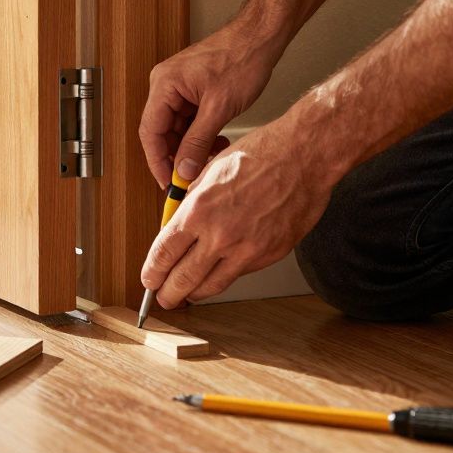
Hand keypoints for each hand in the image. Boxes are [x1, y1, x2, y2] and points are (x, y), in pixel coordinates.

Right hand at [139, 17, 284, 187]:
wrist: (261, 36)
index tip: (169, 184)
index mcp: (164, 84)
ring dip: (191, 148)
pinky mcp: (192, 90)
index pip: (150, 132)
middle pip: (161, 131)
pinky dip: (200, 136)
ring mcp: (179, 87)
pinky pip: (189, 120)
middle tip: (190, 179)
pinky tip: (216, 143)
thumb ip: (199, 141)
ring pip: (177, 129)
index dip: (158, 162)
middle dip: (176, 157)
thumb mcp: (219, 107)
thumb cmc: (242, 58)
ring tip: (210, 159)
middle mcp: (166, 85)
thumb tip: (184, 170)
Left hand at [139, 119, 335, 307]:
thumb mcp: (210, 171)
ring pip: (211, 286)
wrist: (304, 157)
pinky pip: (239, 274)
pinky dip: (225, 278)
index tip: (149, 278)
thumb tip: (179, 224)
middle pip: (182, 279)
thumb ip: (192, 202)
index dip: (152, 272)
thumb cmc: (261, 155)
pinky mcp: (269, 255)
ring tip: (187, 296)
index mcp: (199, 211)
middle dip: (168, 293)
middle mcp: (220, 235)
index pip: (163, 253)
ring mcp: (246, 250)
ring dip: (194, 294)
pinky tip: (218, 276)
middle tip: (163, 298)